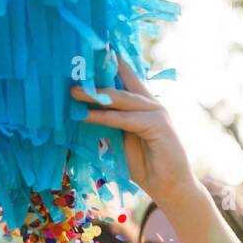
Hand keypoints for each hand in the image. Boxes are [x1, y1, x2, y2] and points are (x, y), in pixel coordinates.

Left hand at [70, 55, 193, 205]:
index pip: (125, 79)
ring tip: (74, 92)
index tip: (88, 54)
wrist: (170, 187)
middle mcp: (151, 104)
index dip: (109, 66)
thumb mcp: (122, 141)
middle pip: (121, 83)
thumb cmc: (146, 166)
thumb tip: (85, 113)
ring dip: (96, 96)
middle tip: (72, 71)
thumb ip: (110, 125)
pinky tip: (88, 116)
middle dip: (97, 76)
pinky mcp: (158, 125)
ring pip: (121, 99)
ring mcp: (157, 112)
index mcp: (143, 105)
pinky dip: (106, 117)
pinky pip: (126, 118)